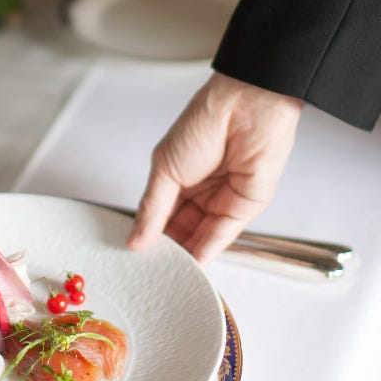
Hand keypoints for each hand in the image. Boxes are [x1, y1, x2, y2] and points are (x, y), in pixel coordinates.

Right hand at [126, 73, 302, 264]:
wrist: (245, 108)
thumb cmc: (204, 122)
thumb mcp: (164, 168)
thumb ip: (151, 209)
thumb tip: (135, 239)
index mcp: (180, 179)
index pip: (162, 217)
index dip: (150, 236)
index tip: (135, 256)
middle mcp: (202, 192)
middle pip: (182, 231)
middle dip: (167, 251)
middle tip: (149, 270)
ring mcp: (224, 200)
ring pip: (202, 238)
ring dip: (186, 256)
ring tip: (165, 272)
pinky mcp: (246, 207)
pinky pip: (223, 235)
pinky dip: (207, 252)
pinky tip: (190, 265)